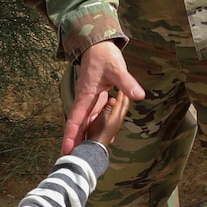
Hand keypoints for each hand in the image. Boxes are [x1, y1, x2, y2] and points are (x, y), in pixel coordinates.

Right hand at [62, 39, 144, 153]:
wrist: (98, 45)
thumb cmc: (104, 56)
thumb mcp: (117, 69)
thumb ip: (127, 83)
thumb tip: (139, 95)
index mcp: (85, 96)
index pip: (75, 119)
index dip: (71, 135)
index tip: (66, 150)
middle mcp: (84, 100)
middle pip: (77, 125)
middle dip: (74, 143)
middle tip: (71, 161)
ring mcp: (88, 100)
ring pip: (83, 123)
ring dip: (82, 138)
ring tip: (81, 156)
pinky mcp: (94, 99)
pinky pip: (91, 117)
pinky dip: (91, 128)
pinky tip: (96, 139)